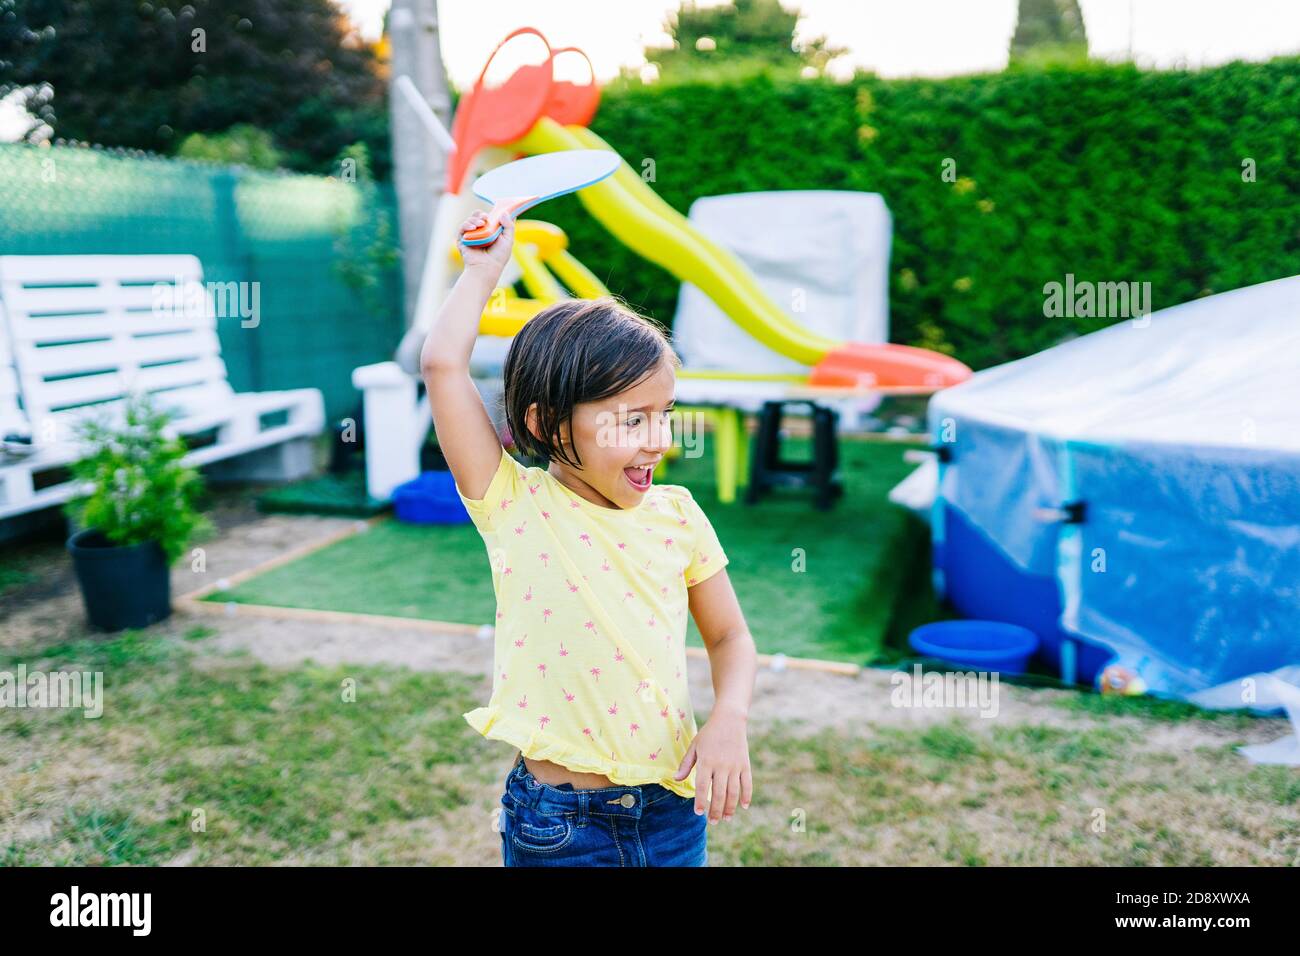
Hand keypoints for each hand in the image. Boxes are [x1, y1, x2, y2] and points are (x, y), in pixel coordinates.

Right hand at [457, 211, 513, 278]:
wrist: (487, 268)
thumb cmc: (498, 257)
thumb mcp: (508, 240)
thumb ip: (509, 226)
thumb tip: (505, 212)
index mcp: (491, 232)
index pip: (490, 217)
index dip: (492, 212)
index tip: (496, 207)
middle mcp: (481, 233)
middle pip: (478, 217)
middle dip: (481, 214)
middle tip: (485, 217)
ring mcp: (471, 236)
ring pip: (470, 220)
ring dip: (474, 219)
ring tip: (480, 224)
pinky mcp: (463, 240)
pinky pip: (462, 228)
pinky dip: (466, 225)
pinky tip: (473, 227)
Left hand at [674, 707, 751, 823]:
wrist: (730, 719)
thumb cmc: (709, 734)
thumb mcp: (694, 746)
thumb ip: (686, 764)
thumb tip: (676, 780)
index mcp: (706, 761)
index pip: (702, 786)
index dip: (700, 801)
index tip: (698, 812)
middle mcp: (721, 765)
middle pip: (718, 793)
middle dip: (715, 810)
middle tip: (713, 822)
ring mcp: (735, 766)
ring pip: (733, 792)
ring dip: (729, 807)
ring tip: (726, 819)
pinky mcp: (745, 764)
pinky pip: (747, 784)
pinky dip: (746, 796)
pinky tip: (743, 807)